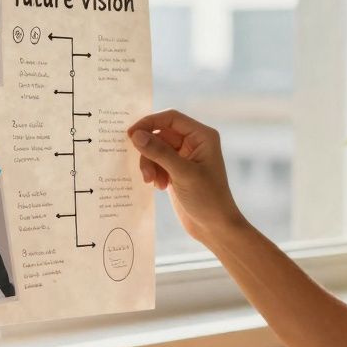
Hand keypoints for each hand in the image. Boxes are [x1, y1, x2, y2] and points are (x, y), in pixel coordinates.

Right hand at [126, 110, 244, 242]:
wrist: (215, 227)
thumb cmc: (207, 199)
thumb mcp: (182, 173)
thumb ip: (158, 152)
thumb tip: (136, 135)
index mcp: (202, 136)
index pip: (170, 118)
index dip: (149, 123)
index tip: (131, 135)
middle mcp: (194, 142)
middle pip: (160, 134)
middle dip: (149, 152)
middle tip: (145, 172)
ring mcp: (184, 157)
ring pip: (155, 149)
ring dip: (150, 164)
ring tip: (153, 182)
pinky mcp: (176, 171)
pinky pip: (157, 162)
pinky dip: (154, 172)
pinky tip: (160, 187)